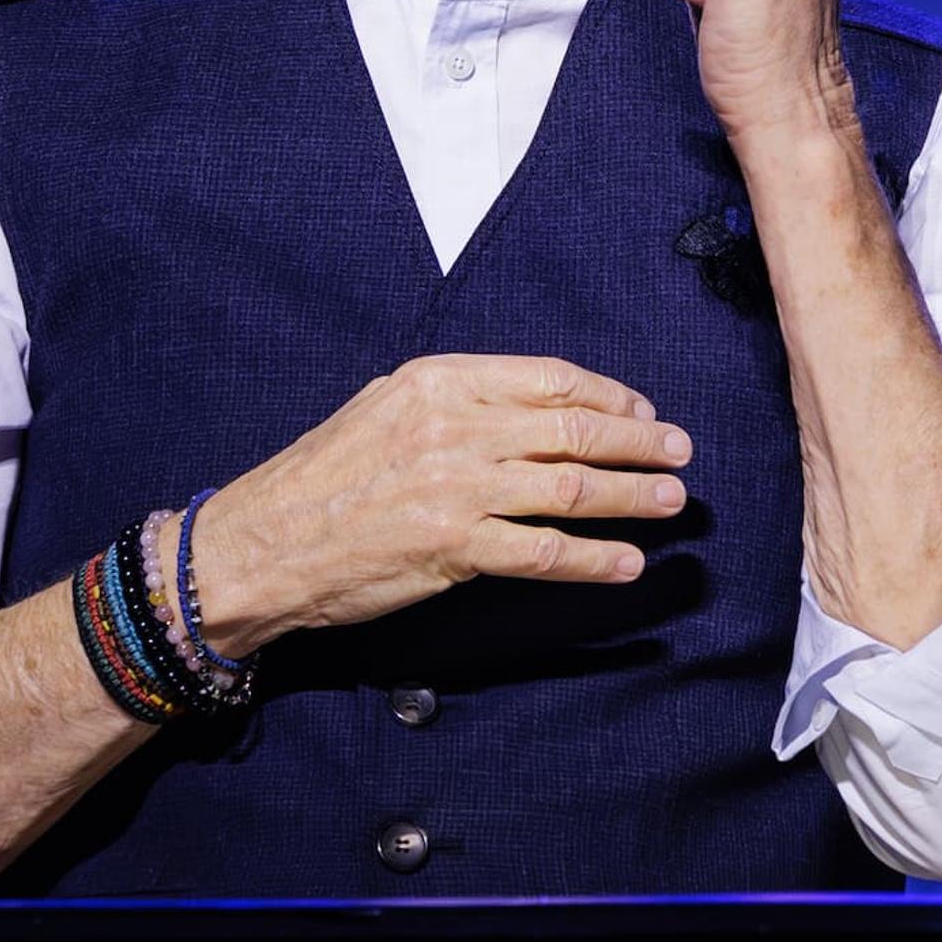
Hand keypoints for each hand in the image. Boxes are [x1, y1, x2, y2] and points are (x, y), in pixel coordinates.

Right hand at [183, 355, 694, 654]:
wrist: (263, 543)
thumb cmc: (318, 479)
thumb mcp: (382, 407)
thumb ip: (452, 401)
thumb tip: (521, 407)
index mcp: (440, 382)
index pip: (549, 378)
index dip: (608, 395)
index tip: (641, 411)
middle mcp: (455, 428)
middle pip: (573, 429)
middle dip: (638, 442)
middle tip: (678, 452)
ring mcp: (457, 489)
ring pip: (571, 488)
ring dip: (631, 496)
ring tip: (670, 502)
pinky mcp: (454, 548)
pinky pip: (544, 552)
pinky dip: (594, 558)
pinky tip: (626, 563)